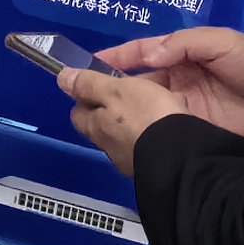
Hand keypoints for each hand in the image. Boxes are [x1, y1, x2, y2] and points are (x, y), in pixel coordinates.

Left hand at [58, 69, 179, 172]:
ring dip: (135, 120)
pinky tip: (168, 124)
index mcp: (95, 126)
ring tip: (156, 104)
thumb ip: (89, 84)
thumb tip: (63, 79)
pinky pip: (147, 142)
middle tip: (133, 91)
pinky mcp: (151, 165)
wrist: (180, 155)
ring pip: (126, 133)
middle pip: (102, 123)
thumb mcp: (116, 89)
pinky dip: (153, 132)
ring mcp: (129, 159)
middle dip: (113, 108)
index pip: (79, 110)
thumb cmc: (146, 116)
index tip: (103, 83)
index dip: (88, 95)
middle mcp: (108, 146)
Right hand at [93, 23, 243, 135]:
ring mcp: (184, 109)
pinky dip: (143, 133)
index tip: (89, 66)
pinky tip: (124, 138)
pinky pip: (161, 130)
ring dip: (122, 112)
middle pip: (137, 85)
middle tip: (81, 96)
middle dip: (110, 88)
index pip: (142, 55)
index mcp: (182, 57)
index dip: (116, 59)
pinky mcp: (191, 132)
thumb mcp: (222, 42)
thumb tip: (148, 56)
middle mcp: (178, 82)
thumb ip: (183, 44)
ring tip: (94, 119)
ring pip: (144, 109)